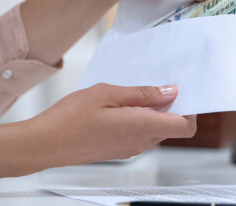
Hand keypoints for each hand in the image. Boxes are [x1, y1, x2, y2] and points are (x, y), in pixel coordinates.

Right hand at [0, 83, 194, 191]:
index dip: (191, 109)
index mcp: (143, 127)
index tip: (183, 91)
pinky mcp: (120, 151)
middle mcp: (141, 142)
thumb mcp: (107, 93)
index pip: (186, 126)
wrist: (45, 144)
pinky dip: (140, 119)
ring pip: (157, 130)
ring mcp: (131, 149)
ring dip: (153, 112)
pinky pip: (141, 134)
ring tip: (131, 93)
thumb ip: (142, 93)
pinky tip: (120, 105)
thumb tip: (170, 92)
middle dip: (171, 107)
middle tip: (155, 85)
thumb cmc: (70, 118)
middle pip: (173, 126)